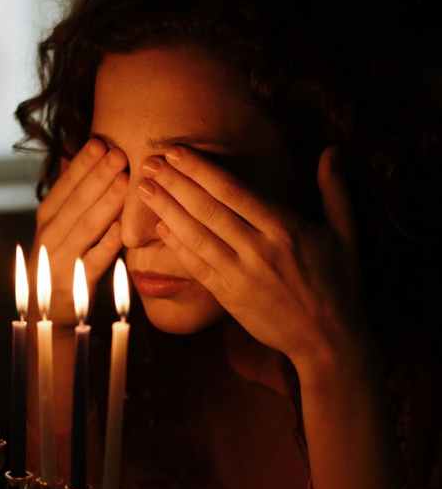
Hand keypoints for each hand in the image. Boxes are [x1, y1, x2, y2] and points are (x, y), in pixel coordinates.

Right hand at [34, 138, 127, 325]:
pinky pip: (94, 261)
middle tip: (119, 153)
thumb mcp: (58, 226)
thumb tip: (72, 153)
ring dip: (105, 203)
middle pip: (76, 202)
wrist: (48, 313)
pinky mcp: (76, 284)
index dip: (82, 164)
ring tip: (125, 181)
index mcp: (47, 218)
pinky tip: (122, 227)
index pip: (65, 186)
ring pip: (86, 227)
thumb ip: (67, 193)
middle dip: (98, 176)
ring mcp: (61, 260)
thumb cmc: (61, 261)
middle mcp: (49, 236)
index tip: (101, 143)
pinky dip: (107, 244)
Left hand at [138, 145, 362, 366]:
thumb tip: (331, 150)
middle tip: (150, 161)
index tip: (178, 152)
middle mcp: (258, 250)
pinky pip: (197, 267)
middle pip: (208, 209)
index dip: (201, 169)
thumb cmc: (338, 284)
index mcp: (284, 229)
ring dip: (167, 210)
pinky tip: (159, 228)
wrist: (327, 338)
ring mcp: (240, 275)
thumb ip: (334, 190)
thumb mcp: (345, 233)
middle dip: (175, 183)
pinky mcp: (229, 297)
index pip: (233, 191)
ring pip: (196, 236)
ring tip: (144, 188)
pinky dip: (177, 246)